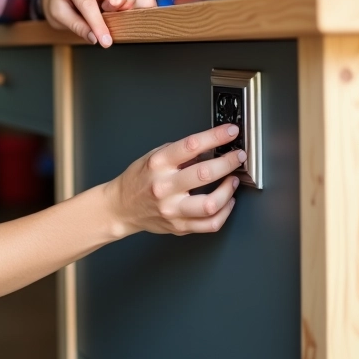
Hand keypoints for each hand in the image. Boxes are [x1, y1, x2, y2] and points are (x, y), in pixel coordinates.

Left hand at [43, 0, 156, 46]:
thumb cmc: (59, 1)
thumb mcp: (58, 15)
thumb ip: (77, 26)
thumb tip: (95, 39)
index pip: (86, 3)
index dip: (97, 23)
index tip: (105, 41)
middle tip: (116, 12)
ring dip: (126, 5)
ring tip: (119, 17)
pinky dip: (137, 3)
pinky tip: (148, 6)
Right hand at [103, 124, 244, 236]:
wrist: (121, 207)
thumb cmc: (137, 181)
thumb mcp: (153, 156)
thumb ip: (179, 152)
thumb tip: (210, 146)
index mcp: (158, 164)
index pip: (191, 145)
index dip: (215, 136)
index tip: (230, 132)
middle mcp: (165, 187)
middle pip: (204, 173)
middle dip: (228, 162)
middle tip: (237, 157)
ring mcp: (172, 209)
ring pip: (210, 204)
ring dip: (228, 190)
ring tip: (232, 180)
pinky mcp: (179, 226)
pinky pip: (210, 224)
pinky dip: (225, 212)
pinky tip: (227, 202)